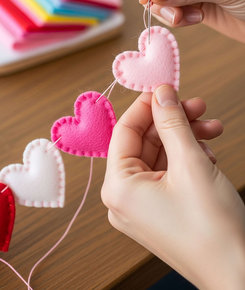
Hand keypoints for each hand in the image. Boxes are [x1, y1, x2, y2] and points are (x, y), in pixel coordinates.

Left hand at [101, 85, 244, 289]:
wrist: (239, 272)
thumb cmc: (212, 228)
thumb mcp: (191, 163)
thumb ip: (172, 123)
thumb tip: (161, 93)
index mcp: (118, 188)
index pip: (125, 131)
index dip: (146, 105)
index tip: (166, 88)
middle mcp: (124, 199)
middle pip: (144, 142)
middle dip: (173, 122)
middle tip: (198, 106)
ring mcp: (142, 207)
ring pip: (160, 156)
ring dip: (185, 138)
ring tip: (212, 129)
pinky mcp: (160, 211)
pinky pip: (168, 173)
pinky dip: (187, 158)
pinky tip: (208, 153)